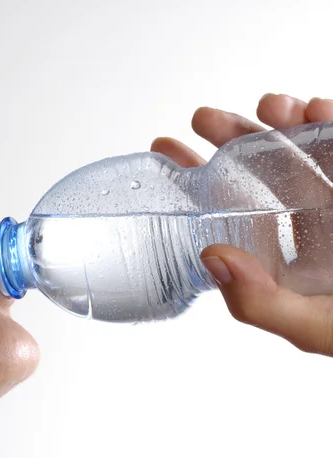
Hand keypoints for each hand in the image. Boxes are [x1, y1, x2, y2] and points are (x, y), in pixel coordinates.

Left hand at [151, 94, 332, 356]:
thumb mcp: (319, 328)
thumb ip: (263, 303)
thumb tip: (210, 259)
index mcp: (286, 260)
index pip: (229, 216)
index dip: (195, 184)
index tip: (165, 151)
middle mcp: (311, 226)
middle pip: (261, 175)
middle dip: (232, 141)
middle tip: (202, 117)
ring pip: (305, 152)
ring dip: (282, 124)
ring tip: (268, 105)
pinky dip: (330, 120)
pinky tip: (315, 106)